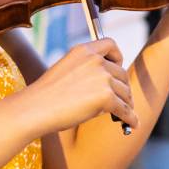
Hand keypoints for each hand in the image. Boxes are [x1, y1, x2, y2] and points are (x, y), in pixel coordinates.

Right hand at [15, 38, 134, 134]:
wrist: (34, 109)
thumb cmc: (46, 96)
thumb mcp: (66, 71)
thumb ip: (87, 70)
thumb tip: (110, 83)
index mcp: (83, 50)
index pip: (111, 44)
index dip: (118, 57)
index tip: (117, 67)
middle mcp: (95, 61)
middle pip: (122, 73)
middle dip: (123, 87)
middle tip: (123, 99)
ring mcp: (102, 78)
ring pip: (125, 93)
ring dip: (126, 104)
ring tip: (125, 113)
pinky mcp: (106, 97)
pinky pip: (125, 109)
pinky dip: (131, 118)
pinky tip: (133, 124)